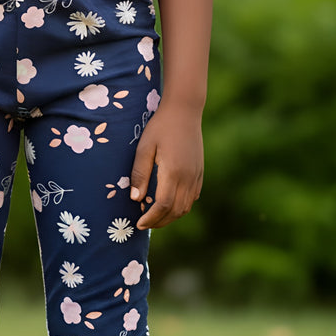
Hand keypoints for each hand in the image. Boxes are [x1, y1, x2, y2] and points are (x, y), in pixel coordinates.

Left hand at [129, 104, 204, 230]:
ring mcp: (197, 175)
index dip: (150, 219)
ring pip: (186, 207)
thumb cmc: (160, 127)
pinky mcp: (200, 172)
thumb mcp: (144, 148)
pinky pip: (193, 197)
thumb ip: (140, 174)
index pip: (162, 206)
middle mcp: (188, 178)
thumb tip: (136, 199)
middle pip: (175, 211)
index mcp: (173, 173)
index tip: (138, 224)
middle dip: (159, 222)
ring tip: (155, 217)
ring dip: (171, 216)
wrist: (185, 111)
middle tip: (144, 224)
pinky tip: (170, 204)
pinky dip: (181, 206)